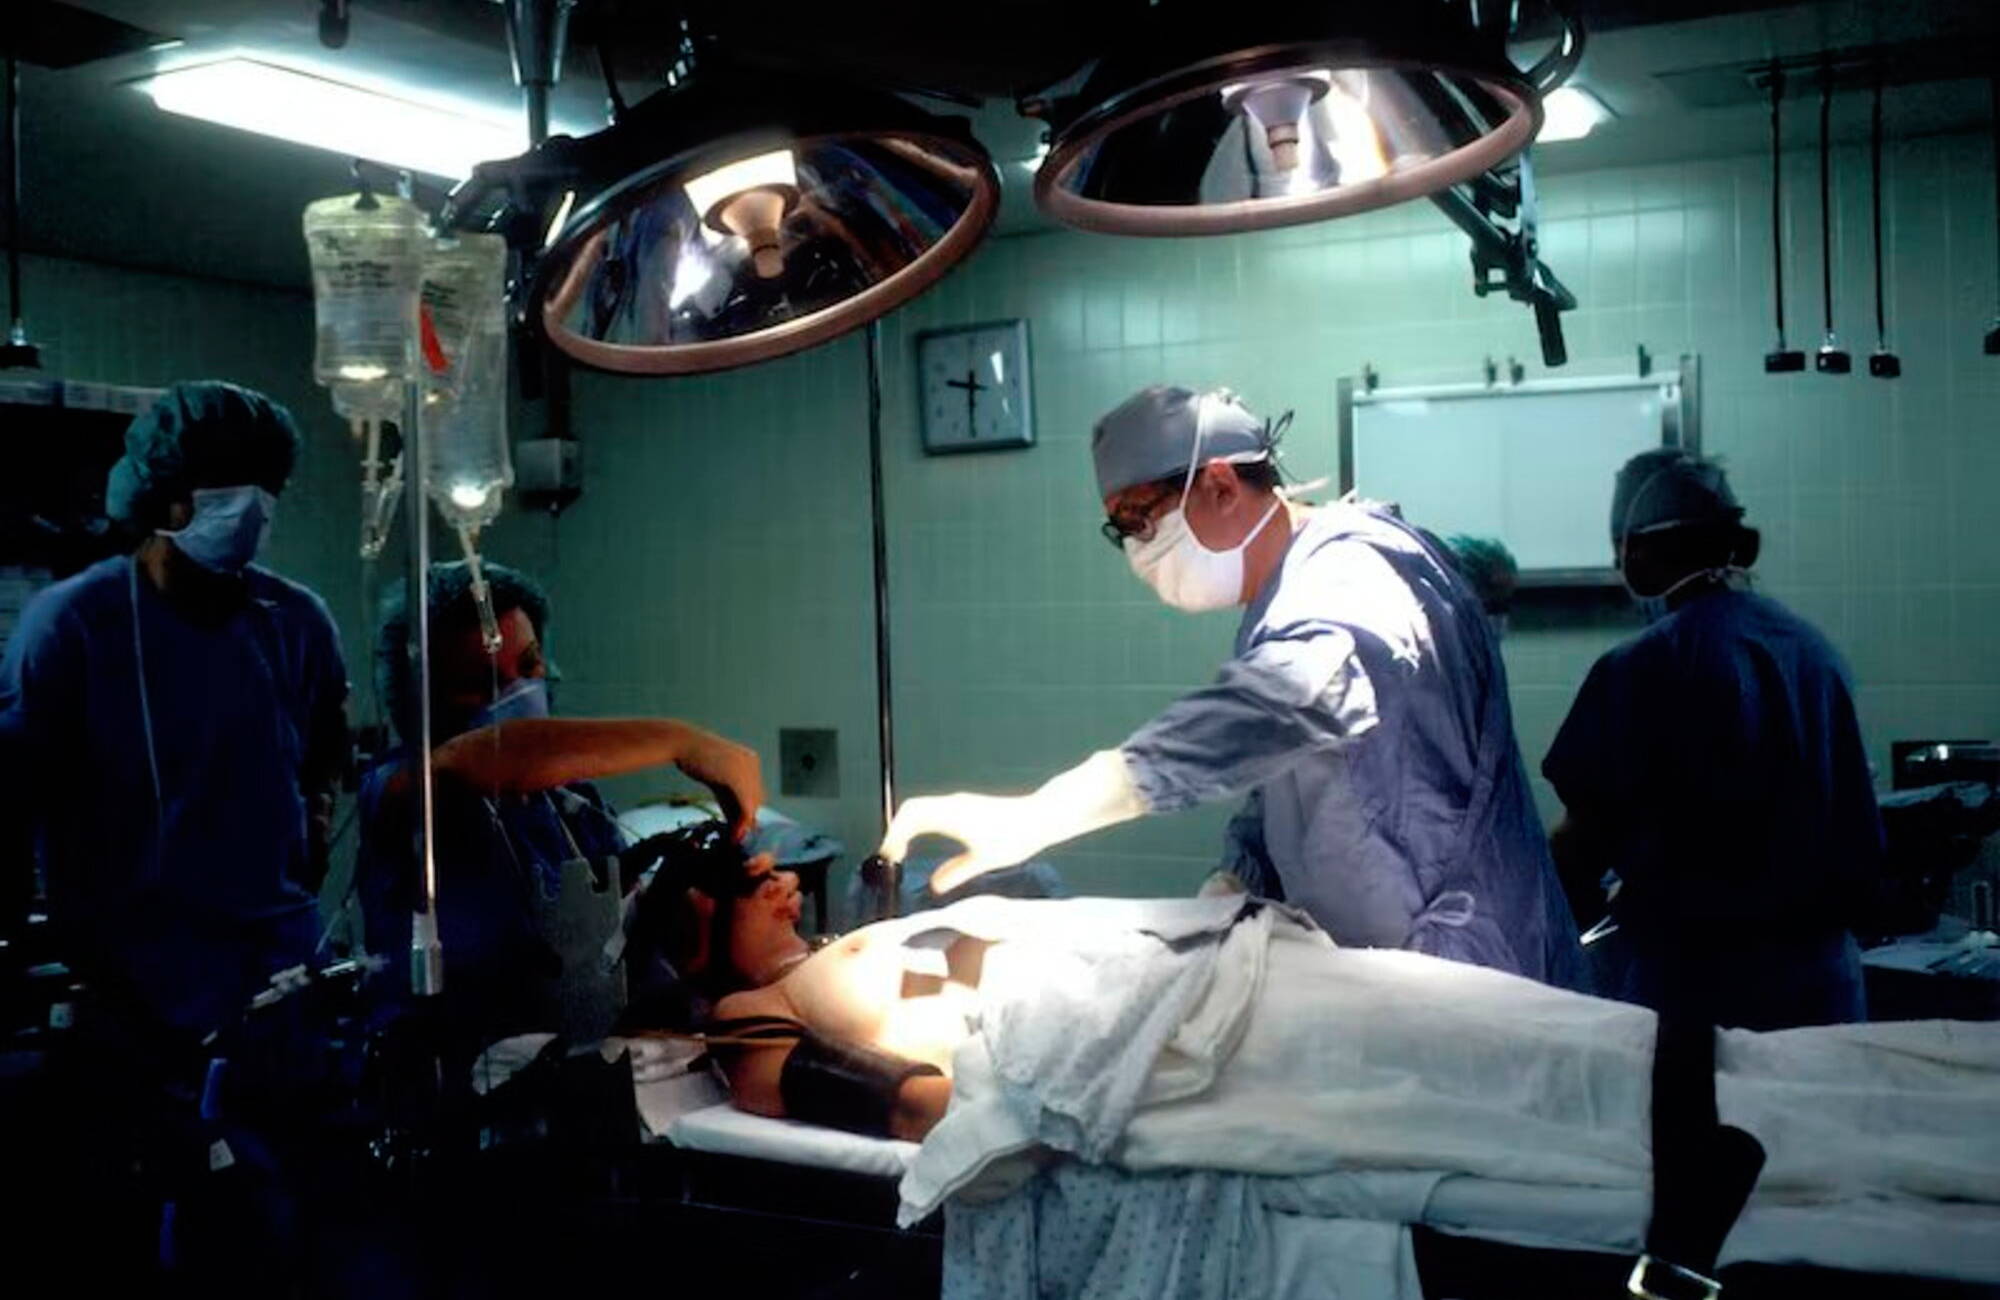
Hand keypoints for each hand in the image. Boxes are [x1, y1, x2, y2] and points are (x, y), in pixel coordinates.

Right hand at [673, 727, 764, 841]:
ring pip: (752, 804)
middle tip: (737, 836)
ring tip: (735, 838)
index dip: (748, 811)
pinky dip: (741, 822)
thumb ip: (729, 797)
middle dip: (747, 819)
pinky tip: (734, 833)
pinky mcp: (737, 778)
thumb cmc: (695, 759)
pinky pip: (744, 805)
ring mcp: (746, 769)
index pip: (755, 791)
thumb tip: (737, 820)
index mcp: (750, 760)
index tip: (739, 827)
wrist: (682, 744)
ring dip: (744, 825)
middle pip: (756, 799)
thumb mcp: (717, 779)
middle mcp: (752, 763)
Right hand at [879, 792, 1045, 895]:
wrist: (1040, 816)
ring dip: (906, 826)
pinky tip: (921, 839)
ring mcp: (957, 802)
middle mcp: (951, 804)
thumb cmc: (1015, 837)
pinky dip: (919, 822)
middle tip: (890, 856)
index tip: (888, 856)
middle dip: (895, 830)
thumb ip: (956, 873)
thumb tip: (934, 887)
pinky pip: (932, 809)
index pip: (911, 819)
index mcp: (952, 815)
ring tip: (901, 850)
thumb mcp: (984, 861)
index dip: (895, 836)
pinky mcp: (963, 805)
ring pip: (920, 807)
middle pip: (911, 809)